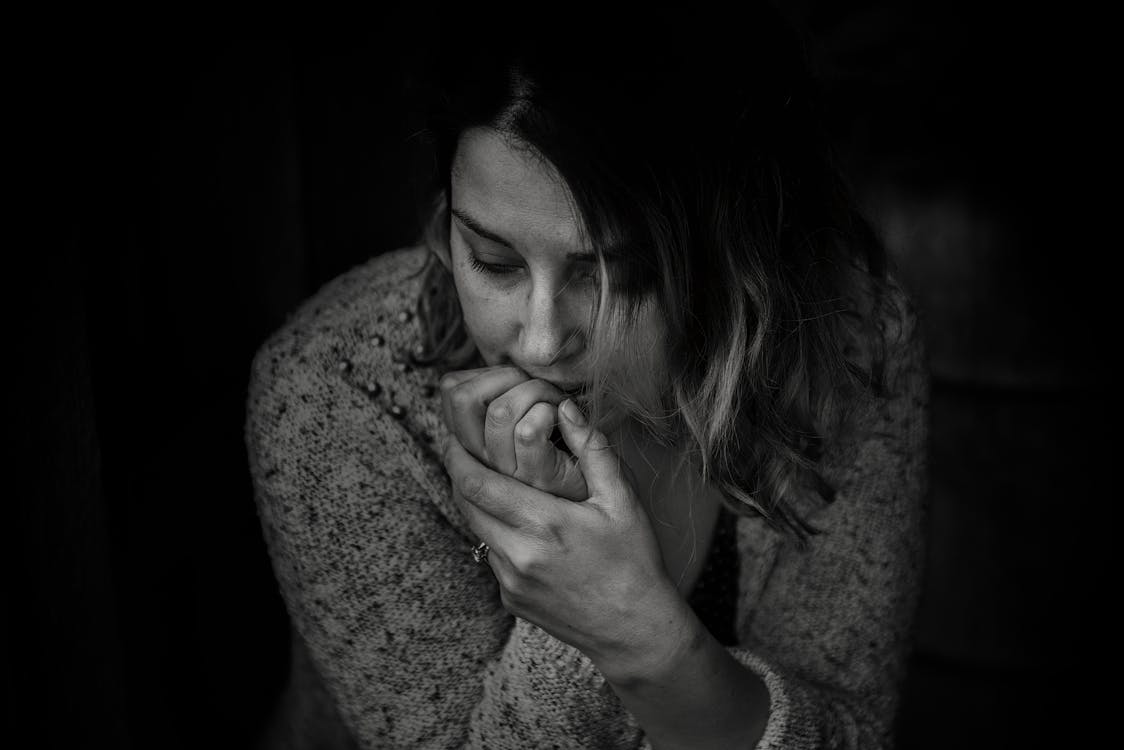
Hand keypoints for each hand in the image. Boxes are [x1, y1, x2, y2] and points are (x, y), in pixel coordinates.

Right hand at [439, 365, 587, 500]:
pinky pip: (528, 431)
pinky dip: (551, 411)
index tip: (515, 380)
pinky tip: (566, 416)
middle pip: (462, 398)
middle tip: (536, 385)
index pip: (451, 391)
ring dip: (536, 391)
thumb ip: (502, 397)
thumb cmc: (566, 446)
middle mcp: (483, 459)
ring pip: (500, 411)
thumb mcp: (522, 420)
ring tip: (556, 401)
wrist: (603, 491)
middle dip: (504, 374)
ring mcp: (508, 472)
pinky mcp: (537, 478)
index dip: (483, 372)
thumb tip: (486, 370)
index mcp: (474, 442)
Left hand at [442, 398, 682, 678]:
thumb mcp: (623, 501)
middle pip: (465, 505)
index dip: (458, 456)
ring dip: (479, 505)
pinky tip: (522, 525)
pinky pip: (492, 556)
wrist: (635, 630)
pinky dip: (498, 534)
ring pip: (476, 530)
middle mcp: (518, 555)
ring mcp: (510, 581)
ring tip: (494, 481)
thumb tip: (566, 408)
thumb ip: (592, 450)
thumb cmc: (635, 561)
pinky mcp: (510, 599)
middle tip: (463, 449)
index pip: (477, 483)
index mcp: (544, 524)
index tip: (456, 436)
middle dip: (460, 474)